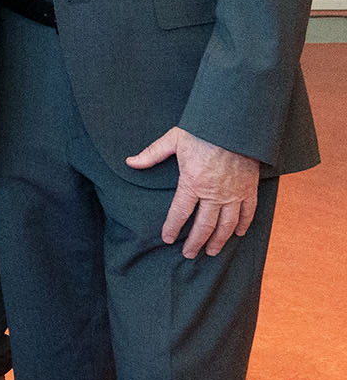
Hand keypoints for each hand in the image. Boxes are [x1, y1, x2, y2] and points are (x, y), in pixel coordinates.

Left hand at [128, 125, 261, 256]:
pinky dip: (243, 225)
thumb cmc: (203, 131)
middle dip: (195, 242)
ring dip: (219, 240)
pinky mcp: (249, 189)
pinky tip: (237, 234)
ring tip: (211, 251)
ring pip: (227, 224)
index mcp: (192, 183)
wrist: (235, 125)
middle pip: (204, 225)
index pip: (179, 213)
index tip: (167, 239)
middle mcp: (214, 193)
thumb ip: (151, 154)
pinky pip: (248, 212)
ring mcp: (233, 193)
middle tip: (189, 254)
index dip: (172, 227)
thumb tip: (130, 162)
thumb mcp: (173, 140)